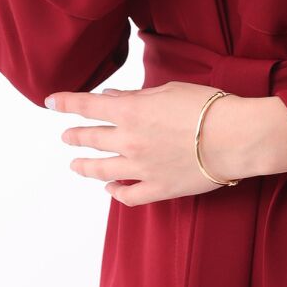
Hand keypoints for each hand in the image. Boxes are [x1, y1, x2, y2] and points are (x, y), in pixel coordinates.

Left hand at [45, 81, 271, 204]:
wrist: (236, 138)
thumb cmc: (209, 108)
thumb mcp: (169, 91)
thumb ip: (136, 97)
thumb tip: (111, 98)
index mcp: (131, 112)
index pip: (86, 106)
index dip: (65, 103)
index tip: (50, 102)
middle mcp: (129, 141)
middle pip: (90, 139)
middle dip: (74, 136)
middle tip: (66, 137)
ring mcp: (141, 168)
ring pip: (102, 171)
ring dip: (85, 167)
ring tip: (76, 165)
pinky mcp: (158, 189)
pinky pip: (129, 196)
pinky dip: (116, 193)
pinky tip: (110, 190)